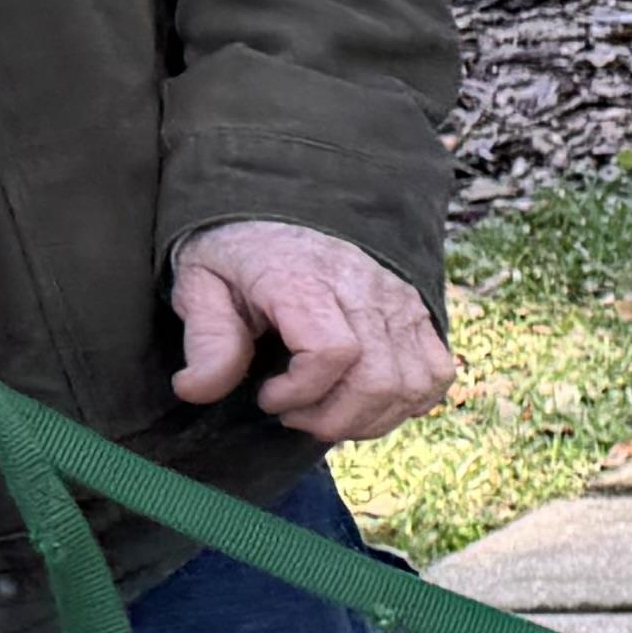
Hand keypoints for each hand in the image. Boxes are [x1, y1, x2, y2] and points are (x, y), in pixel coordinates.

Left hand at [170, 218, 450, 446]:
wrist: (281, 213)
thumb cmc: (238, 256)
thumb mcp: (200, 286)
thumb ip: (207, 339)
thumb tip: (195, 391)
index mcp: (304, 279)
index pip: (332, 352)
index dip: (302, 392)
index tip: (266, 398)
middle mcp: (363, 289)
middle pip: (378, 378)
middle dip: (335, 419)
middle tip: (294, 417)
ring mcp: (399, 301)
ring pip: (411, 384)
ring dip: (371, 418)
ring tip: (329, 413)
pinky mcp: (420, 313)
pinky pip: (436, 374)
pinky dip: (409, 402)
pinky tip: (368, 402)